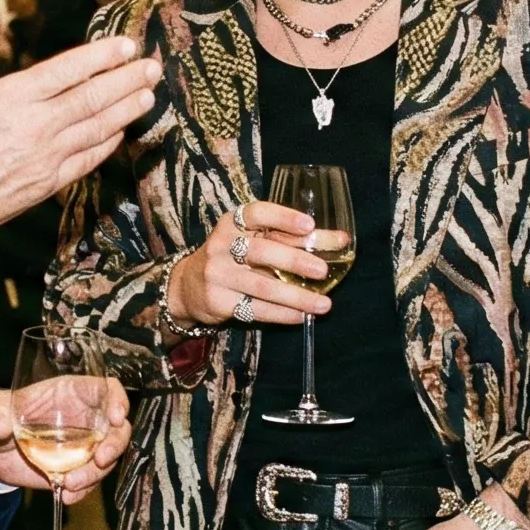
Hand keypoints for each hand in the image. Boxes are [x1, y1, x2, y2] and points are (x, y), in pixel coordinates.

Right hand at [0, 0, 159, 240]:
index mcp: (11, 98)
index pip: (68, 70)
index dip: (102, 56)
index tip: (126, 45)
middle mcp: (35, 127)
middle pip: (93, 98)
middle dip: (127, 80)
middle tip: (152, 66)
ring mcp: (45, 157)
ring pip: (97, 129)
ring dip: (126, 110)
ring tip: (148, 94)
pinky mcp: (48, 184)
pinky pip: (88, 160)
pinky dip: (108, 143)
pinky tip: (121, 130)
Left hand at [0, 377, 129, 501]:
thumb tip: (1, 430)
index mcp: (70, 394)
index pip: (106, 390)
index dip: (118, 400)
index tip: (117, 417)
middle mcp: (84, 419)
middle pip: (117, 429)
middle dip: (115, 445)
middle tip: (101, 460)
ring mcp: (82, 446)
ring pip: (106, 459)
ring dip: (94, 474)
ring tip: (69, 484)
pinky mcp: (74, 469)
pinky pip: (90, 481)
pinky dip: (83, 491)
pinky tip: (66, 496)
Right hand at [166, 203, 340, 327]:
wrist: (189, 285)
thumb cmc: (233, 256)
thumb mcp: (252, 240)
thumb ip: (289, 238)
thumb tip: (340, 240)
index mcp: (232, 223)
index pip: (256, 213)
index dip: (283, 217)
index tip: (309, 225)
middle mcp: (222, 246)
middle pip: (261, 251)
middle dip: (294, 260)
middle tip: (323, 270)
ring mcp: (219, 275)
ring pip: (262, 286)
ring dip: (296, 296)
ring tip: (324, 304)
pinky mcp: (219, 302)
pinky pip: (255, 309)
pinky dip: (282, 314)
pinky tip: (302, 316)